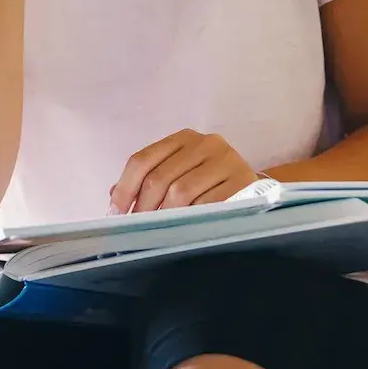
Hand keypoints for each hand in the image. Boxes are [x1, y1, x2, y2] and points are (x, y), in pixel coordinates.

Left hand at [108, 129, 260, 214]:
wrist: (253, 190)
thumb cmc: (208, 185)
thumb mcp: (178, 175)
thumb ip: (148, 181)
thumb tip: (114, 198)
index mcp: (184, 138)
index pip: (143, 159)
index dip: (125, 188)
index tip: (116, 213)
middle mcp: (206, 143)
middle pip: (160, 177)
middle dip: (144, 206)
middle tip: (137, 228)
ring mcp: (227, 161)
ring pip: (181, 192)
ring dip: (165, 216)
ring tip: (159, 231)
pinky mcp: (243, 182)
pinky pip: (207, 205)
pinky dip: (191, 220)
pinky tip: (186, 229)